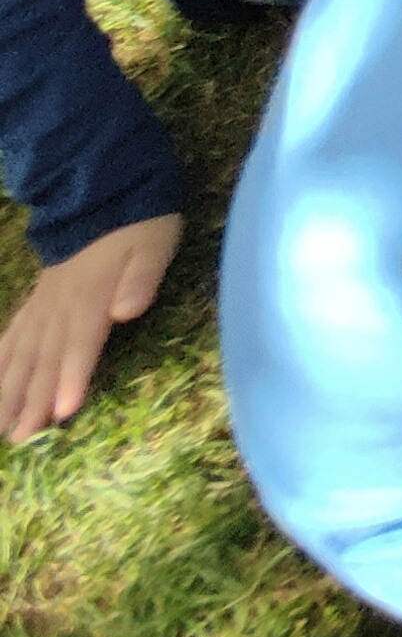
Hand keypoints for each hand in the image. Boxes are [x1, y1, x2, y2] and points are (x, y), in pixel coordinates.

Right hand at [1, 214, 178, 443]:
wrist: (105, 196)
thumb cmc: (138, 228)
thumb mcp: (153, 245)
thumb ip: (141, 279)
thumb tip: (127, 311)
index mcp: (90, 298)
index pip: (79, 344)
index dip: (71, 378)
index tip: (61, 412)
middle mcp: (59, 308)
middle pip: (44, 360)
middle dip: (31, 401)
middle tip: (19, 440)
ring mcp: (42, 306)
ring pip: (21, 354)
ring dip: (8, 390)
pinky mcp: (36, 304)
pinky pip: (11, 336)